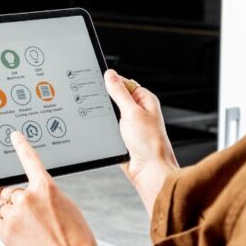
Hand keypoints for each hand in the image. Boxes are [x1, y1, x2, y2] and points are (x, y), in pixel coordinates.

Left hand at [0, 131, 96, 245]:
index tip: (14, 137)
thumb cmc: (76, 242)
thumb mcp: (68, 209)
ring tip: (2, 205)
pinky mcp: (5, 231)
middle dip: (13, 194)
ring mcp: (14, 215)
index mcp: (46, 189)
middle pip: (10, 188)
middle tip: (21, 207)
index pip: (30, 161)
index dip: (21, 147)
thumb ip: (46, 198)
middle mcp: (27, 199)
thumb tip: (31, 198)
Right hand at [104, 68, 177, 217]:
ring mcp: (129, 125)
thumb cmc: (149, 143)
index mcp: (145, 100)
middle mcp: (138, 111)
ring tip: (104, 121)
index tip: (97, 80)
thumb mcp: (131, 112)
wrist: (149, 170)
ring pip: (109, 114)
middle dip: (105, 101)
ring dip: (104, 118)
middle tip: (96, 102)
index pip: (125, 83)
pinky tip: (102, 131)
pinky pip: (108, 129)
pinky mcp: (122, 137)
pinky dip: (104, 130)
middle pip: (115, 98)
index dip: (111, 81)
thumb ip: (119, 92)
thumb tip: (110, 75)